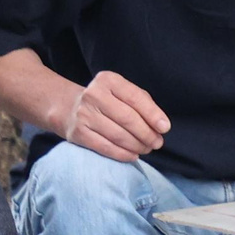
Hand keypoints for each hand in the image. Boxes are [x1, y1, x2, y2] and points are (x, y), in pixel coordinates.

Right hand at [55, 71, 169, 162]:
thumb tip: (160, 125)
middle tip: (157, 143)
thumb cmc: (106, 101)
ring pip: (118, 135)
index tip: (165, 128)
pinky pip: (105, 147)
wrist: (69, 108)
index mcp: (108, 80)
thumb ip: (142, 103)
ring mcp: (84, 114)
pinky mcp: (78, 133)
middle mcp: (94, 94)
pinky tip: (133, 155)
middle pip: (127, 118)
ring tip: (147, 148)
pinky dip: (123, 154)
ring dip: (137, 146)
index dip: (152, 114)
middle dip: (147, 134)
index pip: (135, 97)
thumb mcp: (122, 92)